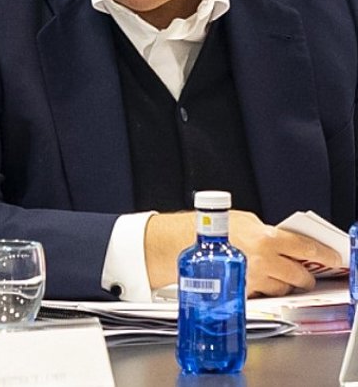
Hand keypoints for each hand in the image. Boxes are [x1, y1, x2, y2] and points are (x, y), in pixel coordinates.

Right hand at [144, 210, 340, 296]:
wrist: (179, 245)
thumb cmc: (206, 229)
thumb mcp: (243, 220)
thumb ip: (267, 231)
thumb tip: (283, 240)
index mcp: (266, 238)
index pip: (307, 248)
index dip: (325, 255)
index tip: (333, 258)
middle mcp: (262, 261)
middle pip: (300, 275)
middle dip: (305, 275)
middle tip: (305, 272)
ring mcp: (252, 279)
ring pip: (283, 288)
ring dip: (284, 283)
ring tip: (277, 275)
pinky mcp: (241, 292)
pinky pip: (262, 294)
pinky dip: (263, 289)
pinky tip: (256, 280)